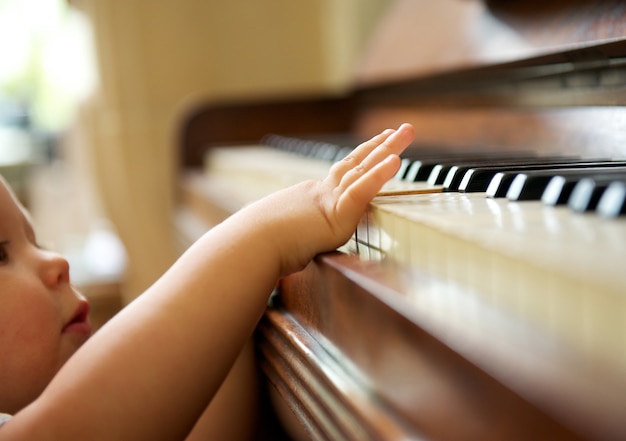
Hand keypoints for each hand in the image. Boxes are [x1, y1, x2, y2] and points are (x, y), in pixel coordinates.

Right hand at [259, 123, 414, 274]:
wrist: (250, 246)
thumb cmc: (260, 246)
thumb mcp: (284, 236)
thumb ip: (295, 237)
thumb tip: (290, 249)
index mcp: (313, 199)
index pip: (344, 175)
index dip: (363, 159)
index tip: (378, 145)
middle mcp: (322, 193)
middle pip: (357, 163)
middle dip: (381, 145)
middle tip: (401, 129)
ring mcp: (329, 201)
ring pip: (364, 170)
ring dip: (388, 150)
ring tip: (406, 131)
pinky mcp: (335, 215)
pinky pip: (361, 191)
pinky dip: (379, 176)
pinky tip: (395, 161)